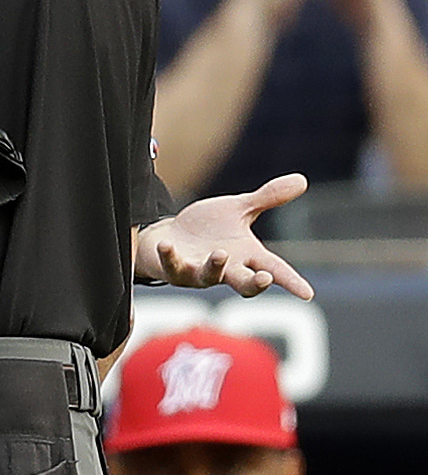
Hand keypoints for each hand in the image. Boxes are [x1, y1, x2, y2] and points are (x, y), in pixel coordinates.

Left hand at [137, 173, 314, 298]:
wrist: (171, 235)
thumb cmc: (209, 228)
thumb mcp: (239, 210)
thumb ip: (267, 199)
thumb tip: (302, 180)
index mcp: (247, 256)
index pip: (275, 270)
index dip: (291, 282)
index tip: (307, 294)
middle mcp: (226, 269)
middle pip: (244, 284)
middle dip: (254, 283)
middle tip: (264, 279)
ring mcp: (199, 272)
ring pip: (208, 276)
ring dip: (215, 267)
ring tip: (220, 253)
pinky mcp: (174, 268)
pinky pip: (171, 265)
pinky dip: (169, 256)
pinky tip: (166, 244)